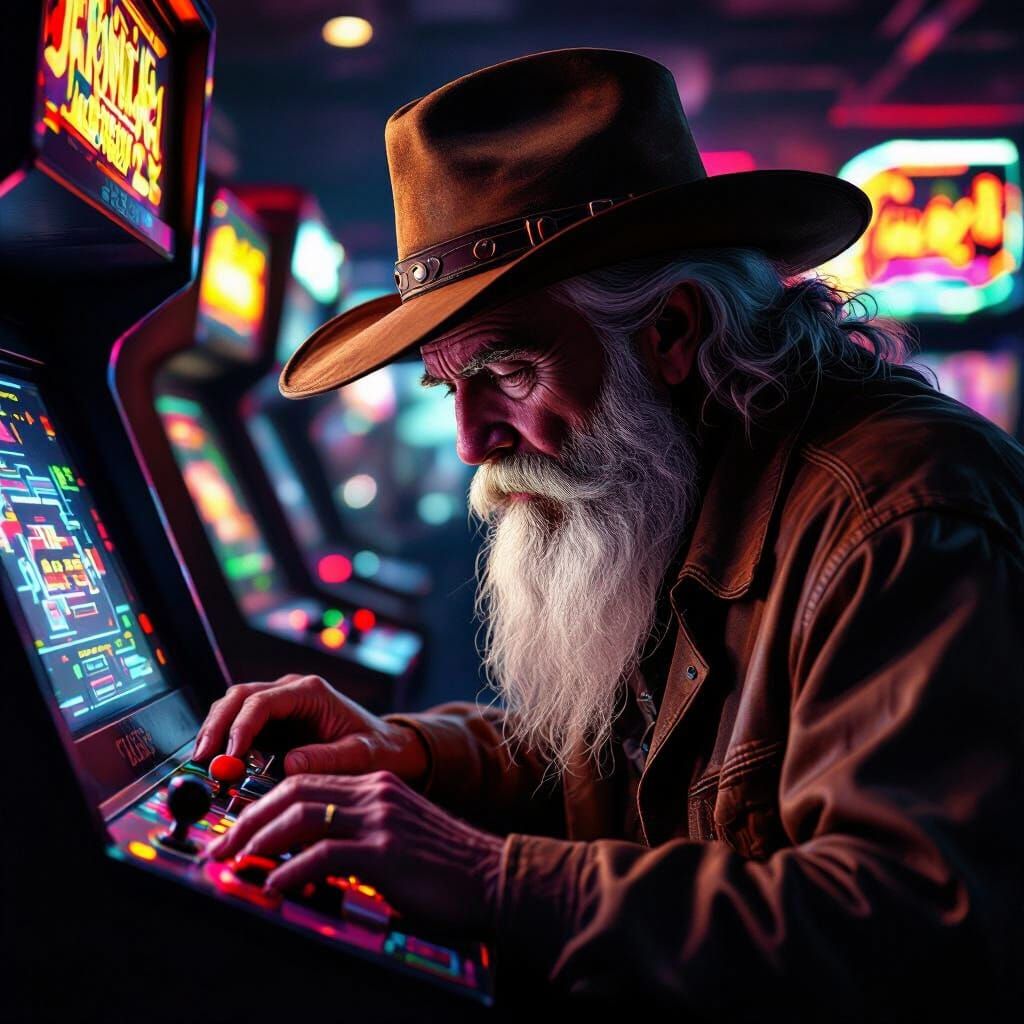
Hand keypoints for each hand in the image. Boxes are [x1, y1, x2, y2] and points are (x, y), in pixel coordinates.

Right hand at [192, 674, 428, 783]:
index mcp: (311, 692)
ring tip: (203, 763)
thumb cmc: (376, 748)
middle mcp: (290, 692)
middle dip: (216, 726)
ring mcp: (278, 706)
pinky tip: (216, 764)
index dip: (240, 726)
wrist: (386, 747)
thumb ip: (326, 759)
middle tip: (202, 759)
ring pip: (232, 707)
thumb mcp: (359, 756)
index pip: (262, 701)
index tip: (229, 756)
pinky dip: (224, 741)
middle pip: (239, 697)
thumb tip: (287, 765)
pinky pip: (238, 725)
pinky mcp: (272, 724)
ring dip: (214, 732)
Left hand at [205, 771, 505, 934]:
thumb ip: (354, 833)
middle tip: (221, 849)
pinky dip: (292, 871)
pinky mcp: (385, 851)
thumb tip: (300, 855)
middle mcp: (374, 792)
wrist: (492, 875)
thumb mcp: (395, 834)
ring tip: (237, 865)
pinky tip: (277, 887)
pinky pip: (324, 855)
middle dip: (248, 821)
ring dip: (260, 842)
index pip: (302, 781)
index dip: (260, 805)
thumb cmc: (442, 864)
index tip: (235, 832)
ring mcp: (380, 819)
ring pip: (302, 817)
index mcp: (373, 784)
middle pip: (293, 793)